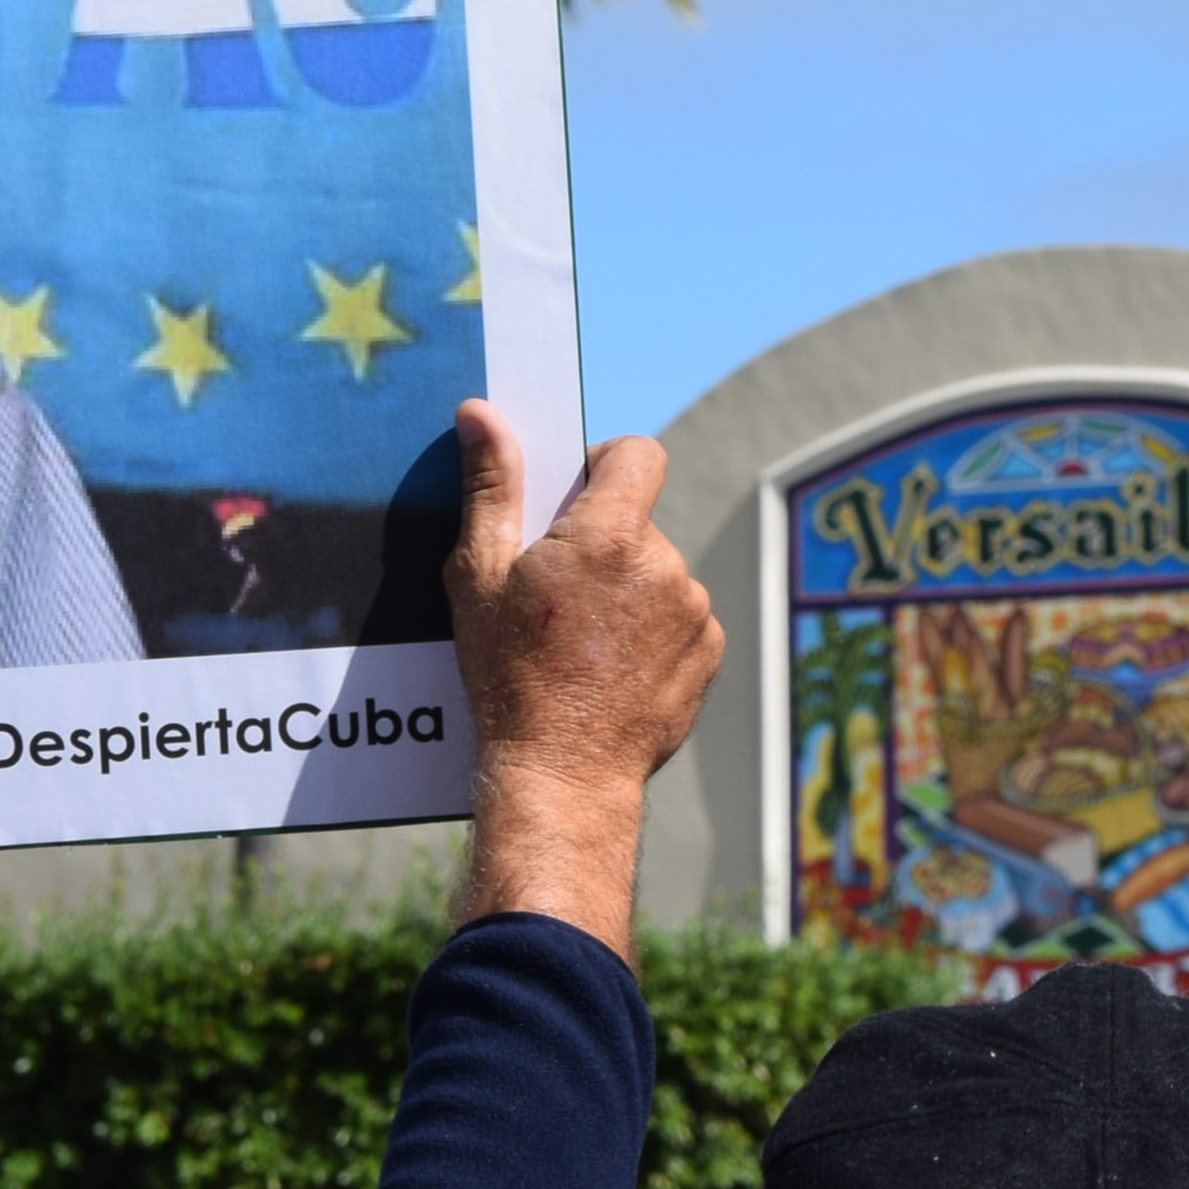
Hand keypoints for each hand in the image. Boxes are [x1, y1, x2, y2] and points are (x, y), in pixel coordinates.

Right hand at [443, 398, 723, 962]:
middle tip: (557, 594)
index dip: (605, 464)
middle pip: (639, 522)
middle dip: (603, 542)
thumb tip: (482, 412)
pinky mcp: (709, 654)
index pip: (637, 454)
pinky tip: (611, 668)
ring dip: (629, 590)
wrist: (562, 776)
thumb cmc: (509, 676)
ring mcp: (694, 611)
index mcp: (609, 535)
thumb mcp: (479, 576)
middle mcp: (665, 565)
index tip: (574, 498)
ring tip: (582, 641)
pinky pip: (681, 618)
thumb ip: (491, 485)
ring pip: (660, 572)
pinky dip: (652, 632)